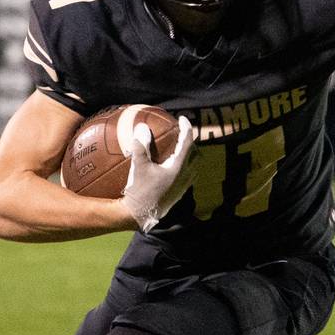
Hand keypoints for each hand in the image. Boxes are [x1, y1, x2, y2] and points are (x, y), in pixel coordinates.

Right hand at [121, 116, 194, 232]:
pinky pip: (189, 173)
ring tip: (178, 147)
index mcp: (179, 167)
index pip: (188, 142)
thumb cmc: (140, 190)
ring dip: (189, 153)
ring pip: (194, 164)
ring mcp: (185, 184)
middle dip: (190, 141)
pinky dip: (185, 164)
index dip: (186, 128)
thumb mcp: (138, 166)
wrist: (142, 215)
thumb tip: (142, 127)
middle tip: (180, 133)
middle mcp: (187, 175)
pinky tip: (172, 164)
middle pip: (196, 153)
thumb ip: (141, 146)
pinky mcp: (181, 191)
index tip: (181, 118)